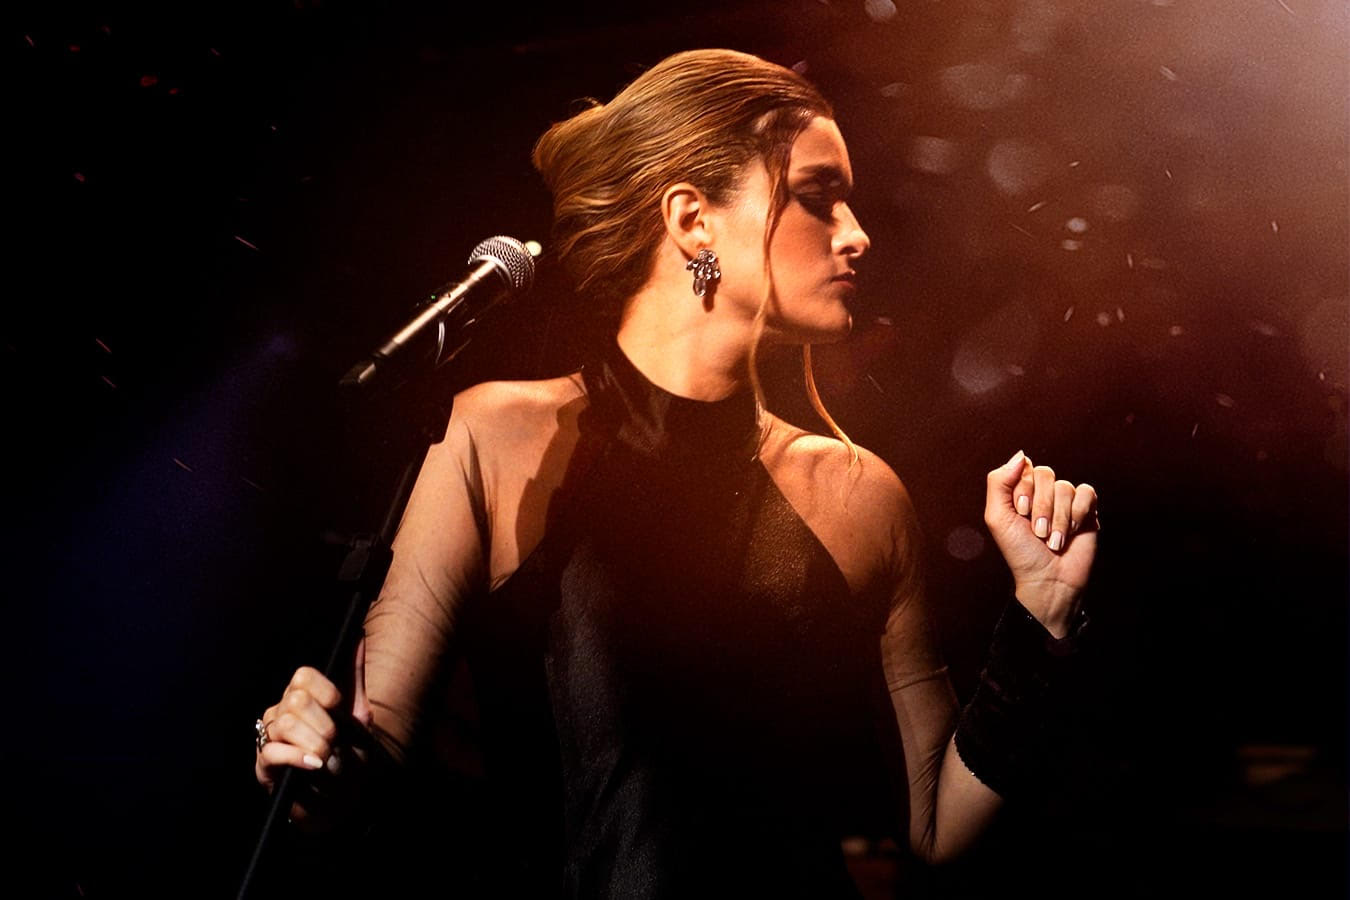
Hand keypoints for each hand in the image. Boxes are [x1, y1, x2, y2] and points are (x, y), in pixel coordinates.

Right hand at [254, 637, 371, 826]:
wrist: (344, 795)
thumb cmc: (348, 751)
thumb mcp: (358, 713)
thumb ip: (355, 674)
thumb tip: (359, 633)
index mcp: (302, 696)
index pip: (304, 677)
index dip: (326, 693)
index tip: (340, 710)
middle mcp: (281, 711)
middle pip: (296, 700)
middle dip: (325, 724)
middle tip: (335, 741)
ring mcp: (269, 736)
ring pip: (286, 724)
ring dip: (316, 743)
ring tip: (327, 757)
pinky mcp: (263, 764)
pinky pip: (273, 751)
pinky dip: (299, 758)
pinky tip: (315, 766)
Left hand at [984, 451, 1098, 636]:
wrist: (1047, 579)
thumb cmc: (1020, 552)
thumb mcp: (998, 517)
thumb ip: (999, 482)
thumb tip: (1021, 455)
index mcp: (1021, 490)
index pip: (1025, 468)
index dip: (1024, 491)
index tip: (1021, 514)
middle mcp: (1044, 492)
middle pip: (1046, 474)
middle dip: (1040, 506)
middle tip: (1037, 531)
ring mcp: (1066, 500)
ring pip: (1065, 487)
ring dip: (1057, 518)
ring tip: (1052, 539)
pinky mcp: (1087, 510)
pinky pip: (1086, 493)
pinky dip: (1077, 515)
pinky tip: (1071, 533)